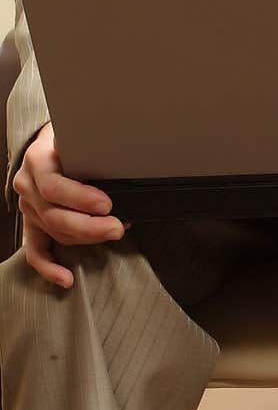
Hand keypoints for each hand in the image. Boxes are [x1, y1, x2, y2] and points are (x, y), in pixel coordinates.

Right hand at [12, 123, 125, 287]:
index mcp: (36, 160)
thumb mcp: (76, 131)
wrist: (49, 140)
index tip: (106, 204)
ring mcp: (29, 207)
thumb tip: (113, 145)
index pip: (54, 186)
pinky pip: (35, 251)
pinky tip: (66, 278)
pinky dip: (49, 268)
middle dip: (90, 225)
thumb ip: (87, 141)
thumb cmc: (69, 136)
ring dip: (85, 238)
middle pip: (55, 215)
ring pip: (55, 232)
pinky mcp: (32, 224)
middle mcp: (28, 185)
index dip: (81, 198)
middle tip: (118, 227)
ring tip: (114, 233)